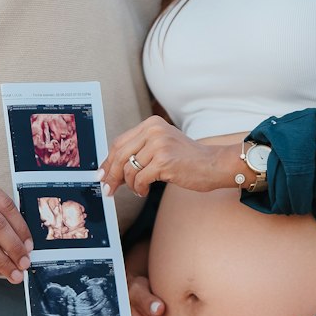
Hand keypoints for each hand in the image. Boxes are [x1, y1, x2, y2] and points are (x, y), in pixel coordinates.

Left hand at [99, 115, 237, 198]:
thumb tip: (112, 168)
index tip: (102, 174)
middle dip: (111, 175)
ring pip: (129, 169)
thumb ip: (140, 150)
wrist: (214, 164)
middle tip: (108, 188)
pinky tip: (144, 191)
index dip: (108, 160)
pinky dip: (139, 188)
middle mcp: (154, 130)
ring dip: (130, 184)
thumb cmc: (188, 158)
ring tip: (138, 189)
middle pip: (120, 154)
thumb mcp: (162, 145)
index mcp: (151, 124)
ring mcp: (159, 145)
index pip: (119, 142)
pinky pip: (140, 179)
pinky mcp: (164, 161)